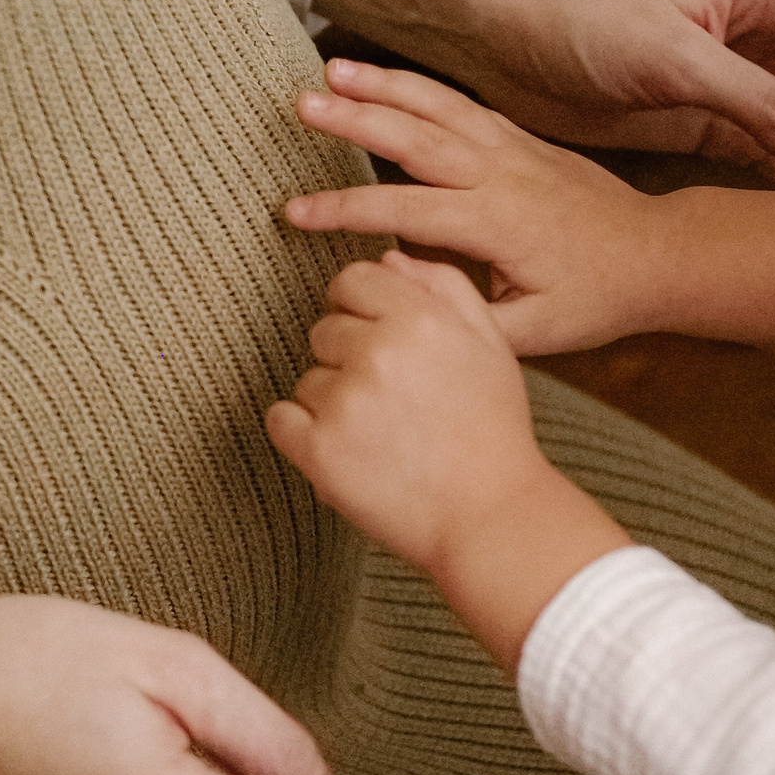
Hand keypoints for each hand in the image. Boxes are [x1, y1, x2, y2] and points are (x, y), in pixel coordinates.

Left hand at [266, 252, 631, 667]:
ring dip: (334, 402)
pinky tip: (346, 450)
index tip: (379, 342)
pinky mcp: (319, 450)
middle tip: (393, 400)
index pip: (352, 279)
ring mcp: (345, 401)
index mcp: (420, 318)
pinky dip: (302, 435)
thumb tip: (388, 258)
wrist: (491, 515)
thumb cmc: (494, 430)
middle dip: (350, 358)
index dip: (363, 309)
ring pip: (308, 378)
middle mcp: (378, 351)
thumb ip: (443, 287)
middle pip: (325, 329)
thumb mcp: (490, 343)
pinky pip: (280, 419)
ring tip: (382, 435)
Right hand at [284, 59, 774, 367]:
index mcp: (498, 223)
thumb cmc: (596, 299)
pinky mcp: (521, 139)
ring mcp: (513, 148)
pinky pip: (461, 104)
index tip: (295, 213)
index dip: (346, 210)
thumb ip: (464, 316)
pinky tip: (382, 79)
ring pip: (438, 106)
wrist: (657, 254)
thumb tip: (401, 295)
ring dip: (382, 85)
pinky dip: (419, 88)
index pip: (406, 210)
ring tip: (329, 70)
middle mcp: (502, 173)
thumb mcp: (534, 332)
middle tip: (300, 105)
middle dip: (355, 119)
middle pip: (416, 136)